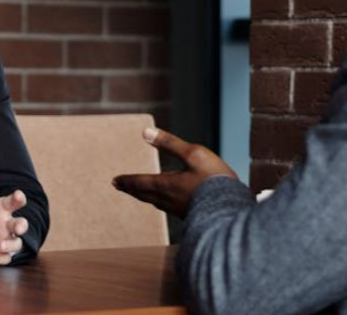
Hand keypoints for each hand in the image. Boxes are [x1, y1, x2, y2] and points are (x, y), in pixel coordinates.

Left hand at [0, 171, 27, 264]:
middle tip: (19, 227)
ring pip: (17, 243)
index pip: (15, 202)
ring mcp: (3, 239)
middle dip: (22, 225)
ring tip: (1, 245)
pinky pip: (5, 258)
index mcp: (2, 208)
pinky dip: (2, 258)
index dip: (19, 198)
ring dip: (11, 244)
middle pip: (21, 224)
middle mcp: (6, 224)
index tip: (18, 195)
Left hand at [113, 127, 237, 216]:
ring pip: (155, 201)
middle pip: (144, 194)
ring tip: (139, 192)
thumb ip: (169, 143)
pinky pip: (167, 207)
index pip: (140, 182)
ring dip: (143, 195)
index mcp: (166, 184)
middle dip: (131, 189)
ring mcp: (178, 209)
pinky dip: (158, 201)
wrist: (232, 209)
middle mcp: (168, 199)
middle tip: (120, 186)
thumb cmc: (213, 179)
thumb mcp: (193, 154)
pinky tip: (165, 201)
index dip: (127, 180)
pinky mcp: (189, 214)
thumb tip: (145, 132)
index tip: (115, 181)